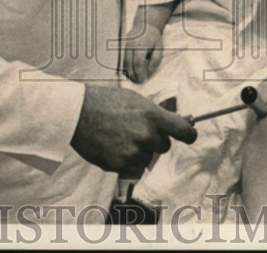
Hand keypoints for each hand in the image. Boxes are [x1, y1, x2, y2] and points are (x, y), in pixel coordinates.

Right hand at [70, 85, 197, 177]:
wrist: (77, 114)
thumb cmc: (107, 101)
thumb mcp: (136, 100)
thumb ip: (159, 114)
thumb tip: (184, 122)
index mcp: (152, 116)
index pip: (184, 132)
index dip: (189, 134)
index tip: (189, 135)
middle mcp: (145, 136)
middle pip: (164, 146)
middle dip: (155, 139)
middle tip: (136, 129)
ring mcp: (132, 153)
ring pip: (147, 158)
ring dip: (140, 151)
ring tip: (121, 136)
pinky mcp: (119, 166)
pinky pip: (131, 167)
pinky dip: (125, 159)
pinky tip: (113, 144)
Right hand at [122, 24, 164, 83]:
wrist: (145, 25)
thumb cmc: (154, 38)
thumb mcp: (159, 47)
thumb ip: (156, 60)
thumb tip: (149, 72)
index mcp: (141, 44)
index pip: (138, 62)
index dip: (139, 73)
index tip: (142, 80)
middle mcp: (131, 44)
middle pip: (128, 63)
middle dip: (132, 75)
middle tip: (137, 82)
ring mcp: (125, 45)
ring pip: (123, 62)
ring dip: (127, 72)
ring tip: (134, 79)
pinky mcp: (122, 46)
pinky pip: (121, 59)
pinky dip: (125, 67)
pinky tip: (129, 72)